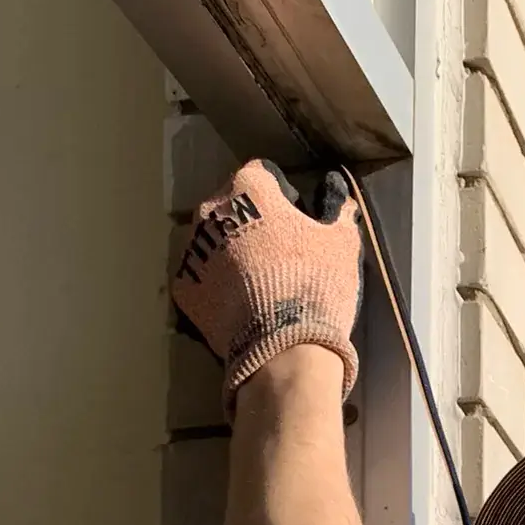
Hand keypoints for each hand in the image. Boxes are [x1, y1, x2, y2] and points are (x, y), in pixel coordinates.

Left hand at [172, 159, 362, 413]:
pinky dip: (216, 287)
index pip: (263, 175)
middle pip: (231, 206)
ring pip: (212, 241)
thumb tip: (337, 193)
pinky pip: (201, 279)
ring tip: (255, 283)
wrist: (284, 348)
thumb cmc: (315, 285)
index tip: (296, 221)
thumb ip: (338, 210)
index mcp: (248, 187)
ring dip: (230, 253)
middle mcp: (211, 210)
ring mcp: (192, 251)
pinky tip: (238, 305)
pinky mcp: (183, 289)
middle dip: (250, 223)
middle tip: (276, 254)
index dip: (283, 197)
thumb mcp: (342, 243)